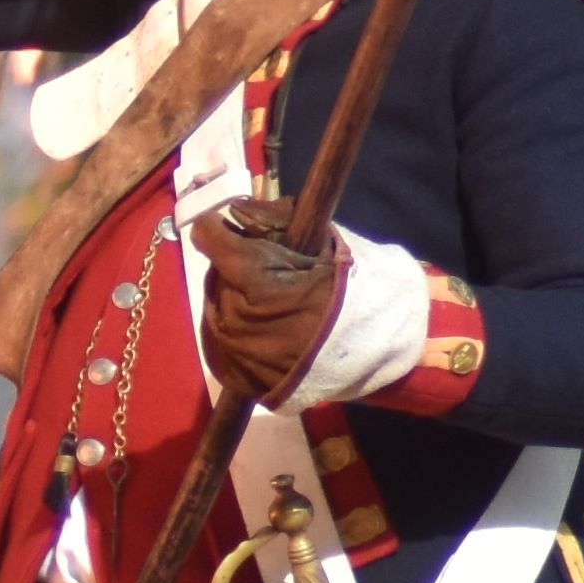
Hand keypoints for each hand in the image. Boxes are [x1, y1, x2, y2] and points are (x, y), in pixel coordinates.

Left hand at [197, 193, 341, 400]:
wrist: (373, 350)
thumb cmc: (350, 292)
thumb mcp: (322, 244)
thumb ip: (275, 219)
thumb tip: (237, 209)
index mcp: (255, 280)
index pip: (210, 238)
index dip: (219, 229)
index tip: (232, 231)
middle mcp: (234, 317)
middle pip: (216, 274)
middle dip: (234, 267)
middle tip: (269, 273)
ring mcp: (232, 350)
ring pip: (216, 304)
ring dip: (235, 297)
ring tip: (271, 303)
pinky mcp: (235, 373)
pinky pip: (220, 339)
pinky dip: (237, 328)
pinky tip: (264, 327)